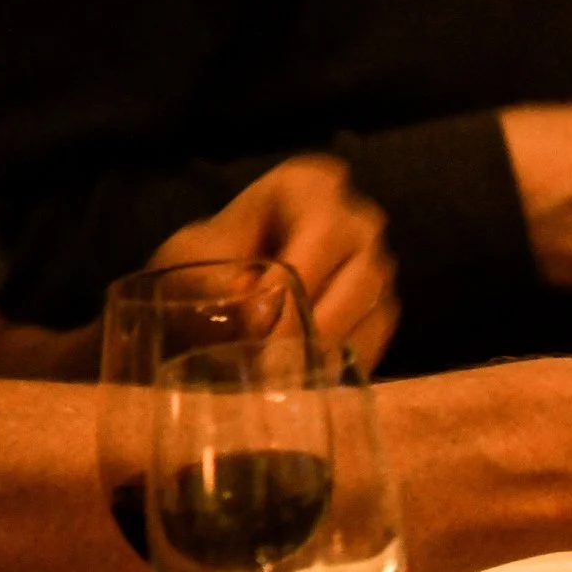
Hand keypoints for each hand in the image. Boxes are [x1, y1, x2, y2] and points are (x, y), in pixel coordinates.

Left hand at [151, 155, 398, 365]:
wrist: (210, 289)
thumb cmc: (202, 264)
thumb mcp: (190, 263)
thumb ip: (215, 283)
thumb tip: (259, 312)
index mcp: (310, 188)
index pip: (324, 230)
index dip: (297, 278)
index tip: (258, 323)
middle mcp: (357, 221)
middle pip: (363, 273)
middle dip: (316, 325)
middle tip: (274, 368)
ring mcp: (376, 265)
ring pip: (376, 310)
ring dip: (332, 350)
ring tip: (287, 383)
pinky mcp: (381, 308)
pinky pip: (377, 338)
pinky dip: (345, 364)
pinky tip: (309, 382)